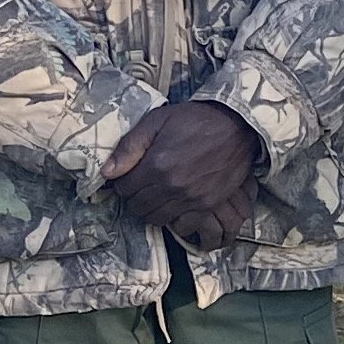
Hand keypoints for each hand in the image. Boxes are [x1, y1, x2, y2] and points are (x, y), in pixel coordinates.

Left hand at [102, 100, 262, 247]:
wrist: (237, 126)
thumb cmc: (195, 120)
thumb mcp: (157, 121)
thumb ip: (129, 147)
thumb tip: (106, 172)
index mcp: (156, 165)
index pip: (124, 188)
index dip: (122, 182)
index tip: (128, 175)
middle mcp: (172, 186)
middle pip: (137, 207)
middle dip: (133, 197)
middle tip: (140, 185)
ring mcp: (191, 199)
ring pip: (156, 218)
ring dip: (150, 209)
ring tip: (155, 194)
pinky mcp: (207, 205)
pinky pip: (180, 224)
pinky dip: (172, 218)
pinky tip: (173, 204)